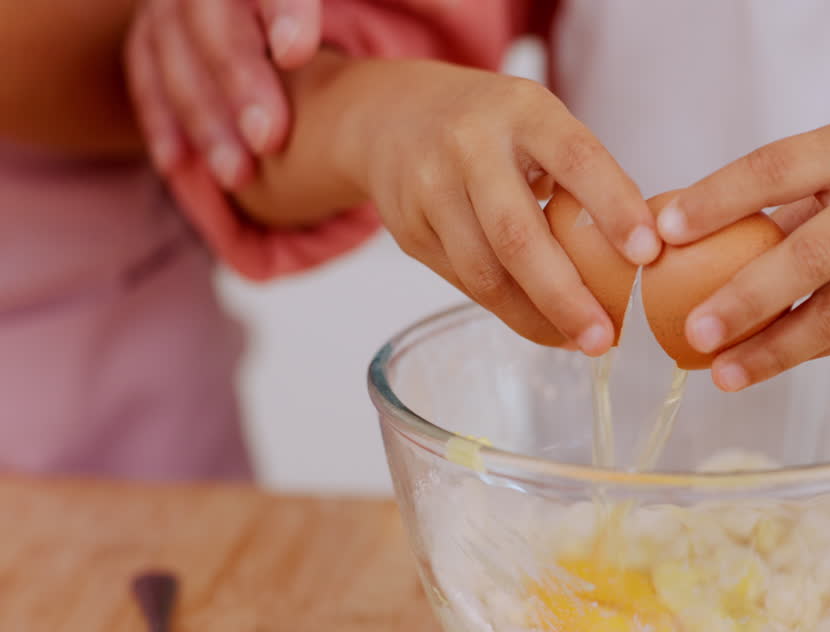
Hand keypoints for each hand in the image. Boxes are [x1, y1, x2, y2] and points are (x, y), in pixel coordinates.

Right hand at [125, 0, 321, 185]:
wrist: (268, 19)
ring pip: (172, 47)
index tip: (296, 55)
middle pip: (212, 13)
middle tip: (269, 139)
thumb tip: (444, 22)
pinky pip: (144, 72)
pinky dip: (160, 120)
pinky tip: (176, 165)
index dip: (282, 10)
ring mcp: (169, 0)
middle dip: (239, 78)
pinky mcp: (149, 31)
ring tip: (237, 175)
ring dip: (202, 118)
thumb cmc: (340, 0)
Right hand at [333, 60, 657, 354]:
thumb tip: (641, 253)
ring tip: (578, 340)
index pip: (576, 159)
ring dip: (536, 318)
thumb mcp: (540, 123)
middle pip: (518, 235)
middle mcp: (470, 147)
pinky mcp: (409, 230)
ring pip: (485, 273)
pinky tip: (542, 325)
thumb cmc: (493, 126)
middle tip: (605, 337)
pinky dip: (508, 311)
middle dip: (566, 296)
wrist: (395, 115)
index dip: (613, 207)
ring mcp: (430, 189)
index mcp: (522, 111)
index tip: (648, 254)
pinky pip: (465, 283)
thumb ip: (584, 175)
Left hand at [654, 115, 829, 391]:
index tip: (662, 233)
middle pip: (809, 254)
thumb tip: (680, 238)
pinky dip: (812, 352)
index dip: (717, 200)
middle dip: (746, 299)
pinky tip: (769, 366)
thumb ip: (785, 198)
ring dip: (776, 349)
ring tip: (722, 374)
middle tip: (693, 333)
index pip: (775, 167)